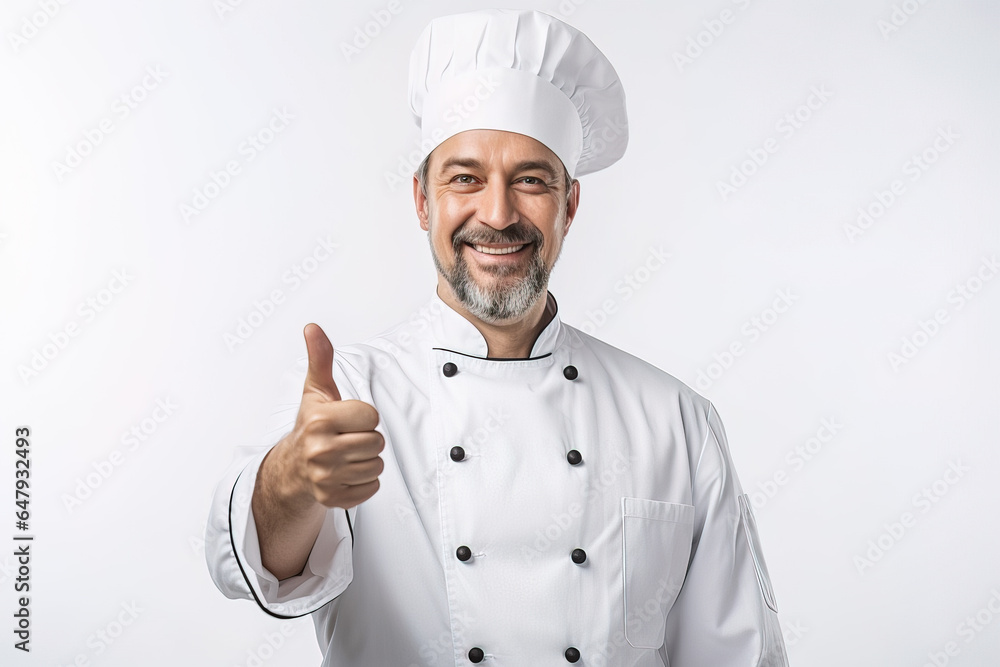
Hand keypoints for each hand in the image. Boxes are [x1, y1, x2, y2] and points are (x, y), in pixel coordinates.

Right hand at [275, 323, 383, 509]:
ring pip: (376, 466)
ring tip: (346, 455)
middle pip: (377, 443)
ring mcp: (325, 478)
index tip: (347, 419)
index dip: (364, 417)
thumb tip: (312, 327)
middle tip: (346, 438)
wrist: (292, 468)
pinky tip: (346, 473)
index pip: (372, 417)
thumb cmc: (311, 425)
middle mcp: (320, 451)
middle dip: (366, 438)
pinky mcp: (332, 499)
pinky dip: (364, 482)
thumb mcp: (316, 391)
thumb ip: (320, 358)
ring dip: (366, 460)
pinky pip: (371, 488)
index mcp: (320, 422)